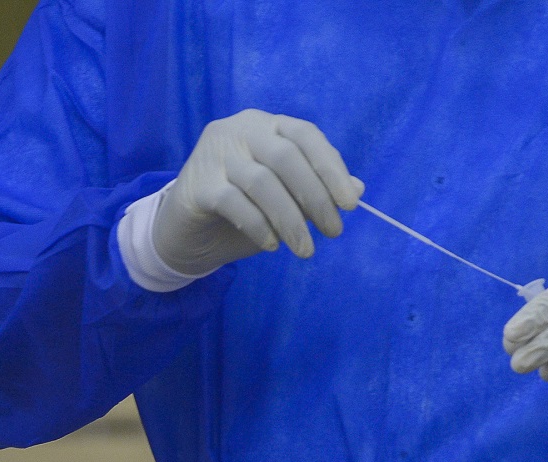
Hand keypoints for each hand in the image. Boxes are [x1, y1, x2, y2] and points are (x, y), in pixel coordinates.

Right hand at [153, 109, 363, 275]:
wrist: (189, 231)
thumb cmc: (247, 209)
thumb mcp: (288, 199)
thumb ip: (318, 189)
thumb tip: (359, 189)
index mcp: (267, 126)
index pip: (306, 135)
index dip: (331, 168)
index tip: (351, 204)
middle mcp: (239, 130)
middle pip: (286, 157)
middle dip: (316, 198)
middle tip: (334, 232)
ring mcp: (214, 154)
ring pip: (262, 182)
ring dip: (291, 220)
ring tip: (306, 250)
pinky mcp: (195, 184)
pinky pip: (235, 203)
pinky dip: (259, 226)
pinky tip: (272, 245)